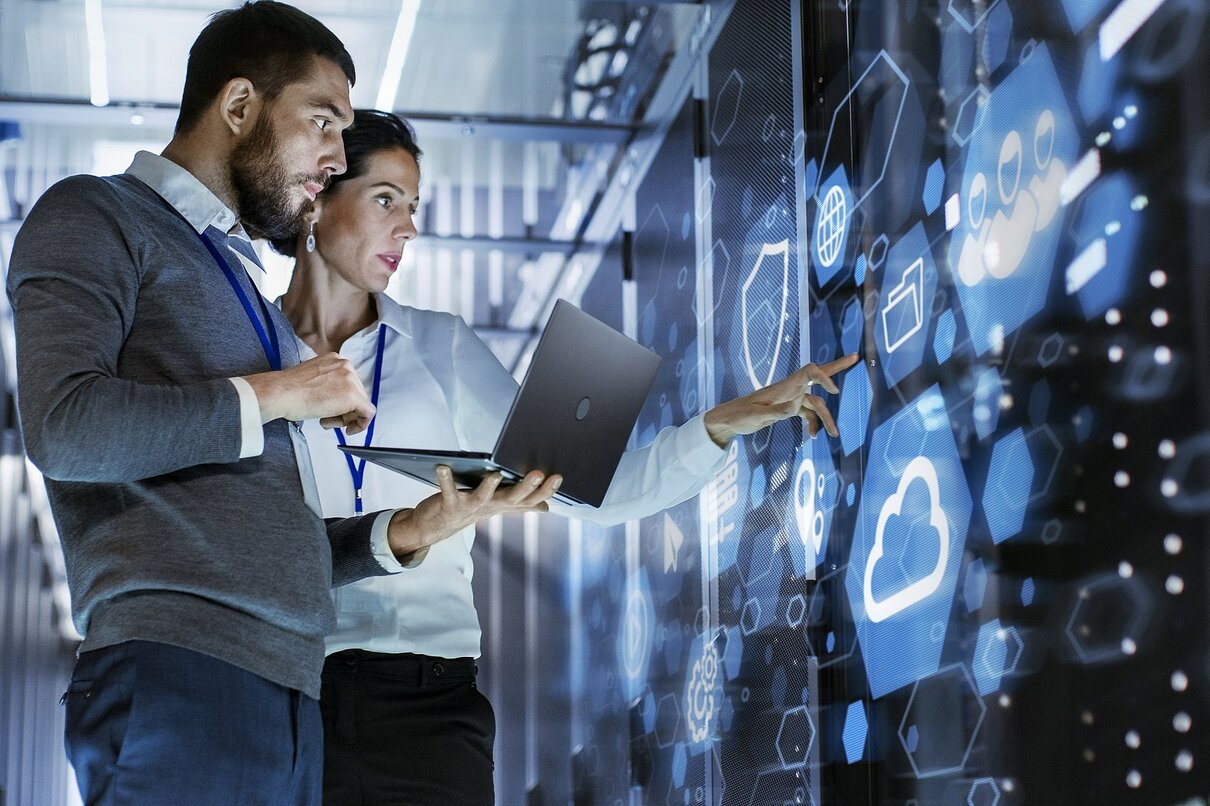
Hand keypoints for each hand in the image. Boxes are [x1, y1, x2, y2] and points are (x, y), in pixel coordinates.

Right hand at [242, 353, 374, 434]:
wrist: (281, 393)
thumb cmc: (288, 390)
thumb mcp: (312, 379)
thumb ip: (328, 384)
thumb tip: (336, 399)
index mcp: (335, 360)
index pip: (348, 384)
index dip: (342, 402)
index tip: (333, 410)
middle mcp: (346, 366)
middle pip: (357, 394)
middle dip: (344, 411)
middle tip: (328, 419)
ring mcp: (351, 379)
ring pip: (361, 404)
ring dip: (345, 418)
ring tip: (326, 420)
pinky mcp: (353, 396)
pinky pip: (368, 413)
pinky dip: (361, 424)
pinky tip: (348, 430)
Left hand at [385, 466, 563, 557]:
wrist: (436, 527)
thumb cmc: (469, 510)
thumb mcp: (498, 506)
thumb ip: (521, 504)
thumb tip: (546, 507)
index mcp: (503, 504)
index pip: (530, 499)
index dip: (545, 490)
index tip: (558, 477)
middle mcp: (490, 506)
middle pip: (512, 498)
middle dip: (526, 487)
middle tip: (538, 473)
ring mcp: (469, 507)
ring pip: (483, 497)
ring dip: (489, 487)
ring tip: (495, 474)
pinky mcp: (449, 504)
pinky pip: (447, 490)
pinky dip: (445, 479)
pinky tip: (442, 467)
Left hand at [702, 353, 859, 444]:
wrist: (729, 419)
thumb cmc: (740, 416)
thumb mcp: (757, 417)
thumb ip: (776, 412)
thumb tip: (795, 408)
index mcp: (784, 386)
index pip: (809, 372)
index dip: (824, 377)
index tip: (834, 391)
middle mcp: (790, 389)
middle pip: (817, 375)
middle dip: (837, 367)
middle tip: (856, 356)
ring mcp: (790, 398)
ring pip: (816, 403)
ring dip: (826, 418)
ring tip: (834, 435)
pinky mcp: (787, 407)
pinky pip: (807, 413)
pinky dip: (813, 423)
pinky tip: (812, 436)